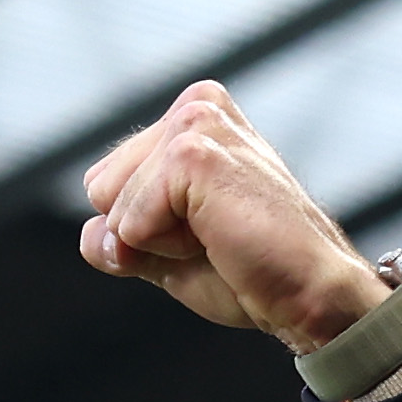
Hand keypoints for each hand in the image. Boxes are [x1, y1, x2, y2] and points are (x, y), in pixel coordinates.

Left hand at [76, 84, 388, 355]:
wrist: (308, 295)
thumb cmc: (252, 274)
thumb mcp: (168, 255)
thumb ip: (120, 240)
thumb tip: (93, 236)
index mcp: (192, 117)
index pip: (105, 184)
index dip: (140, 230)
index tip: (203, 236)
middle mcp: (195, 105)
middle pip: (101, 189)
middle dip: (143, 232)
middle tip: (213, 239)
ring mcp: (196, 122)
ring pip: (112, 205)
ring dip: (159, 242)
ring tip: (221, 237)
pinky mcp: (193, 152)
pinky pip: (129, 220)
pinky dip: (165, 248)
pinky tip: (220, 238)